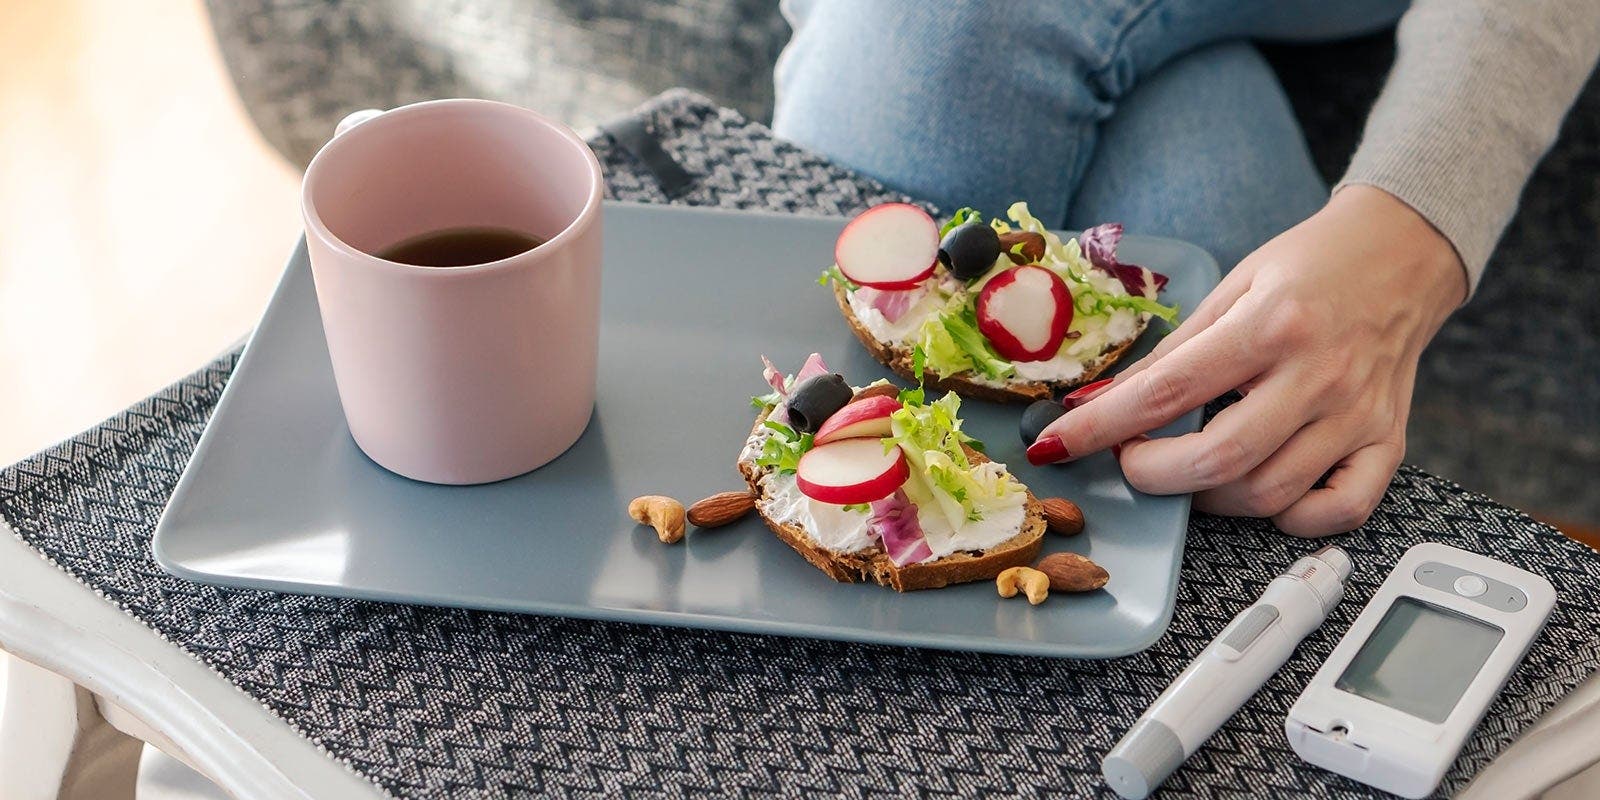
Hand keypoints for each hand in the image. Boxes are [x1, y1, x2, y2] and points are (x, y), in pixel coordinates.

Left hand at [1028, 186, 1466, 535]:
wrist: (1405, 252)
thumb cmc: (1310, 267)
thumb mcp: (1232, 286)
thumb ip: (1174, 352)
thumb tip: (1104, 403)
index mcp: (1271, 325)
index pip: (1167, 391)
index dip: (1101, 426)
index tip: (1055, 445)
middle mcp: (1318, 374)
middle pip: (1218, 459)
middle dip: (1152, 475)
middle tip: (1132, 460)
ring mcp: (1357, 415)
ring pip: (1269, 494)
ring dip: (1209, 499)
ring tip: (1188, 471)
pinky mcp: (1388, 441)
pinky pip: (1338, 510)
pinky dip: (1291, 518)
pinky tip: (1261, 491)